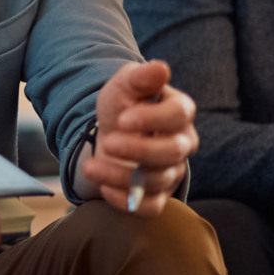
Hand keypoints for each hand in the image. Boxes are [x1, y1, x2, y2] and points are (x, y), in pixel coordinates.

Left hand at [76, 60, 196, 216]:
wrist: (110, 132)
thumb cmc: (123, 106)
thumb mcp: (124, 86)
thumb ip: (140, 77)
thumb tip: (160, 67)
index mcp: (179, 111)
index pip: (179, 115)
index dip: (153, 118)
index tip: (123, 119)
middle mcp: (182, 142)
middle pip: (173, 152)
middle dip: (139, 150)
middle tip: (109, 143)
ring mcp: (172, 170)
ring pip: (158, 180)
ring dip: (121, 175)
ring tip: (91, 167)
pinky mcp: (158, 194)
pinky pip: (152, 207)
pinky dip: (128, 202)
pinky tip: (103, 188)